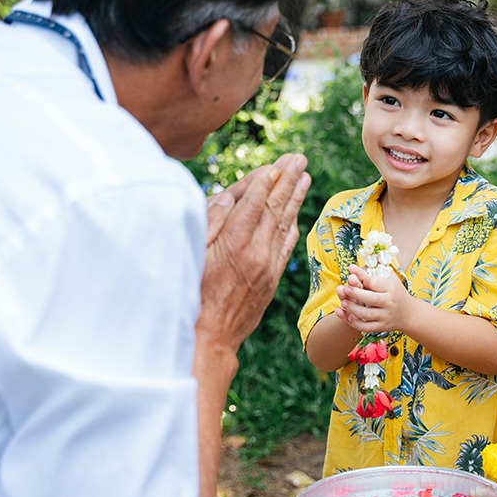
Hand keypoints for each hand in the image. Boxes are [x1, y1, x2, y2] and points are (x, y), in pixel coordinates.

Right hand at [197, 153, 310, 350]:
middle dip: (288, 180)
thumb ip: (212, 223)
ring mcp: (267, 267)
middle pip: (275, 208)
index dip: (266, 180)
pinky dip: (291, 227)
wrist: (209, 338)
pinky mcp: (270, 280)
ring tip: (305, 177)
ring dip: (295, 199)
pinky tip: (296, 215)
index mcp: (235, 243)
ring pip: (284, 225)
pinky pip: (285, 247)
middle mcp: (257, 252)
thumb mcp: (193, 255)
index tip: (277, 163)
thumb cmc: (191, 294)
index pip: (255, 203)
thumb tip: (230, 197)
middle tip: (300, 159)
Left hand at [334, 264, 413, 334]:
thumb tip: (356, 264)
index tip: (350, 273)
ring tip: (343, 302)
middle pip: (371, 299)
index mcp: (391, 288)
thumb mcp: (389, 278)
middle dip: (356, 294)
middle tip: (345, 288)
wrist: (408, 313)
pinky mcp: (381, 327)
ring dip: (353, 309)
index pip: (375, 283)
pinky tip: (348, 317)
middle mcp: (389, 302)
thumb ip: (374, 270)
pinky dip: (356, 324)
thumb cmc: (395, 292)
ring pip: (367, 315)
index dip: (362, 278)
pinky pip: (367, 327)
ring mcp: (385, 316)